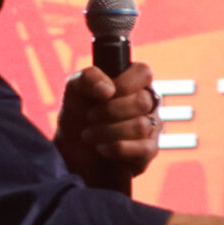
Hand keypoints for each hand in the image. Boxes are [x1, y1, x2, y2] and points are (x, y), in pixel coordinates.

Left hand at [55, 60, 160, 190]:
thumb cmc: (78, 113)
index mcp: (135, 82)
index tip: (103, 94)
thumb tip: (109, 90)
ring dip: (107, 131)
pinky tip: (101, 148)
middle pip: (142, 101)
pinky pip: (142, 149)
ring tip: (89, 135)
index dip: (123, 83)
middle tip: (90, 117)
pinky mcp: (149, 152)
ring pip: (140, 126)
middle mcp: (148, 103)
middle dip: (109, 111)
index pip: (144, 72)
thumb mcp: (75, 89)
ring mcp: (151, 127)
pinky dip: (115, 148)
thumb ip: (89, 78)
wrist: (72, 149)